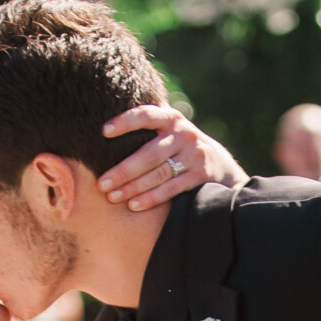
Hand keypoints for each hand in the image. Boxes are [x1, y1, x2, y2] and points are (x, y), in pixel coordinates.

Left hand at [98, 106, 246, 212]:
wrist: (219, 165)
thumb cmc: (179, 146)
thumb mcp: (168, 130)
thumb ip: (147, 125)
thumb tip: (103, 126)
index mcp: (171, 118)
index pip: (146, 115)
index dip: (125, 122)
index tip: (104, 131)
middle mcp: (183, 134)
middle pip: (148, 154)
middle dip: (123, 170)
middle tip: (101, 183)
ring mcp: (194, 154)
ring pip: (158, 173)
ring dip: (133, 187)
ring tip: (112, 197)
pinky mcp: (200, 175)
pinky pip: (172, 188)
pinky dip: (152, 198)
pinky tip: (134, 205)